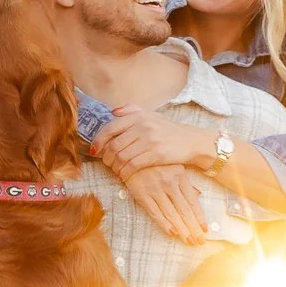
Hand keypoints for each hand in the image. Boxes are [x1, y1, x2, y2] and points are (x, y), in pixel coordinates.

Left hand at [95, 108, 213, 179]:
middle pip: (114, 145)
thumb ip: (131, 110)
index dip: (98, 141)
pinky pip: (132, 165)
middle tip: (107, 163)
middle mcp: (142, 126)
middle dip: (106, 158)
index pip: (110, 128)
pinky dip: (125, 173)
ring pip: (121, 157)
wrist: (191, 141)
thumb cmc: (168, 130)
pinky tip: (125, 175)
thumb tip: (113, 111)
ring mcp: (149, 140)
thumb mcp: (151, 115)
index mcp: (138, 116)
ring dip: (115, 167)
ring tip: (116, 170)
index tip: (94, 150)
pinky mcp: (156, 154)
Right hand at [123, 165, 207, 242]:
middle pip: (184, 211)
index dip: (199, 217)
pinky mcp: (141, 194)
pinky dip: (164, 223)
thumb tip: (198, 195)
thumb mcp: (174, 166)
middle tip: (199, 242)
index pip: (192, 201)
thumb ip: (186, 182)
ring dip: (181, 230)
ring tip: (188, 241)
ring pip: (171, 214)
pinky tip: (172, 233)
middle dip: (193, 228)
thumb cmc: (155, 160)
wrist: (130, 152)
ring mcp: (155, 189)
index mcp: (180, 176)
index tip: (205, 230)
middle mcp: (169, 183)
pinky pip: (154, 212)